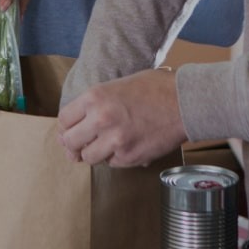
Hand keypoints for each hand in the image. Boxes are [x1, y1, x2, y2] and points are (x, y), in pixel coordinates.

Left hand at [58, 68, 185, 166]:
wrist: (184, 102)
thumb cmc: (156, 88)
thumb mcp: (118, 85)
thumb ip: (97, 103)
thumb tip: (80, 122)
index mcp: (95, 97)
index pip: (64, 120)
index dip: (65, 127)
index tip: (69, 131)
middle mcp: (101, 119)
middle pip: (70, 142)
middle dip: (73, 145)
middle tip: (79, 146)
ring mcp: (115, 141)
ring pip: (88, 157)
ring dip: (93, 154)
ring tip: (103, 146)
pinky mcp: (130, 157)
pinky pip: (112, 163)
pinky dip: (115, 158)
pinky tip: (124, 147)